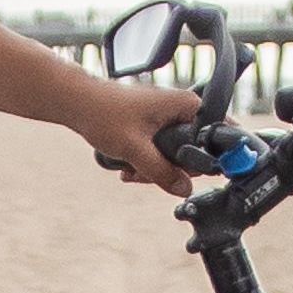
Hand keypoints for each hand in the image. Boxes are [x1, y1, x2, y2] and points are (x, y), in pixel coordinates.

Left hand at [74, 83, 195, 192]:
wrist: (77, 103)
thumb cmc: (104, 113)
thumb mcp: (136, 149)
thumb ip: (163, 172)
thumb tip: (185, 189)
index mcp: (188, 106)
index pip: (215, 138)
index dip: (200, 161)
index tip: (180, 173)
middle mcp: (182, 110)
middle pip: (192, 152)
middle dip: (169, 169)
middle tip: (145, 172)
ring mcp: (168, 118)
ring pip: (173, 156)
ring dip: (153, 169)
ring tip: (131, 169)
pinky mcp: (155, 126)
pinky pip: (160, 151)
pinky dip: (145, 162)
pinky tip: (128, 167)